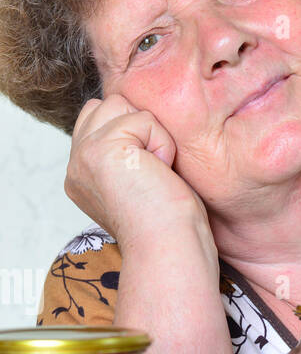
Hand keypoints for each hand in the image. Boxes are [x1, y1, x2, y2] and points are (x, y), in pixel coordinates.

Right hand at [65, 95, 211, 251]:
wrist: (171, 249)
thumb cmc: (170, 224)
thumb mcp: (138, 181)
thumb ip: (124, 151)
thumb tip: (135, 124)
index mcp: (81, 175)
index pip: (98, 119)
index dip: (132, 133)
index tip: (148, 174)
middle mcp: (76, 165)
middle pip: (107, 105)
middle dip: (139, 127)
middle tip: (152, 172)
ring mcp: (85, 155)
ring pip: (121, 105)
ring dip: (151, 134)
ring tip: (156, 172)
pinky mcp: (103, 148)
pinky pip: (144, 119)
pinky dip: (163, 144)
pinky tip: (160, 174)